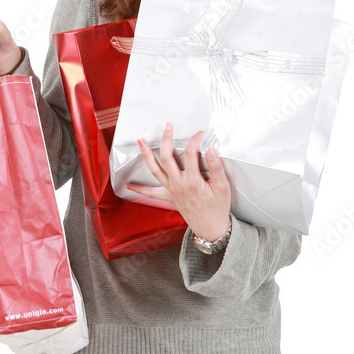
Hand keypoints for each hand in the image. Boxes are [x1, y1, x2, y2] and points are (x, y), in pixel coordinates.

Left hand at [127, 125, 230, 241]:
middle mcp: (179, 184)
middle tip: (168, 126)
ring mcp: (171, 190)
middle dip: (166, 139)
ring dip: (146, 155)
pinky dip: (140, 189)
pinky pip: (151, 193)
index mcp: (193, 181)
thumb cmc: (217, 208)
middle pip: (167, 157)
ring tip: (140, 141)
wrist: (211, 227)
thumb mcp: (223, 187)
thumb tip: (210, 150)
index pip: (191, 153)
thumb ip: (216, 167)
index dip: (195, 140)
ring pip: (155, 170)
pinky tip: (130, 186)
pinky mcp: (168, 196)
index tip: (200, 134)